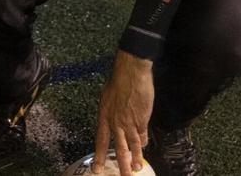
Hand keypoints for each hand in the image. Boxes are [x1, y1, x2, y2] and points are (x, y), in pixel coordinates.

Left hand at [92, 51, 153, 174]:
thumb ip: (110, 112)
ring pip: (132, 145)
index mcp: (104, 117)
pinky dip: (143, 143)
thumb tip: (113, 120)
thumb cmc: (118, 81)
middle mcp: (115, 123)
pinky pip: (142, 135)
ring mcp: (129, 123)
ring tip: (135, 169)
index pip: (101, 141)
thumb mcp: (107, 98)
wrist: (131, 74)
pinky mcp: (141, 120)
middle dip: (120, 165)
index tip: (98, 169)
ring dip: (135, 159)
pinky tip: (143, 149)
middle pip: (118, 148)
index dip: (100, 156)